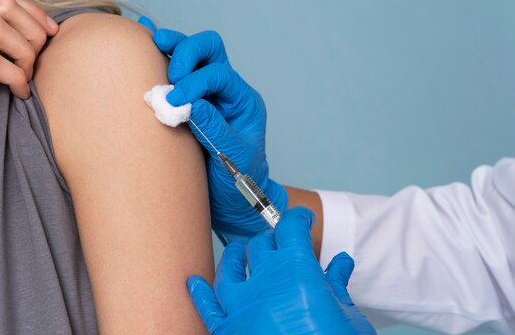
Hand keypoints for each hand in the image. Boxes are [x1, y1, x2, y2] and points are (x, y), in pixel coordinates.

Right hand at [138, 16, 286, 241]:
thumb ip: (214, 130)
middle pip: (210, 50)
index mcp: (242, 101)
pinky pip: (173, 69)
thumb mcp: (233, 158)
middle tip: (171, 76)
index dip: (196, 82)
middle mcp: (225, 91)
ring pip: (191, 54)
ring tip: (154, 43)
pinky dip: (159, 51)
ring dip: (173, 47)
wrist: (231, 201)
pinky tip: (143, 33)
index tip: (176, 102)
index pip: (220, 75)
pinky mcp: (185, 101)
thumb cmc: (238, 181)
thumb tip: (192, 103)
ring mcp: (204, 93)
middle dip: (188, 54)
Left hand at [187, 207, 375, 334]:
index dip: (297, 219)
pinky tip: (195, 282)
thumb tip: (340, 264)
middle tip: (279, 243)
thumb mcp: (349, 316)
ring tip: (239, 252)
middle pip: (261, 244)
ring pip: (229, 269)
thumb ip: (338, 285)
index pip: (290, 228)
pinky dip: (200, 293)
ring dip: (234, 255)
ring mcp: (242, 307)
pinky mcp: (228, 332)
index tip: (301, 221)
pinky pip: (208, 308)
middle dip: (272, 239)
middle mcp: (265, 282)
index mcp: (297, 270)